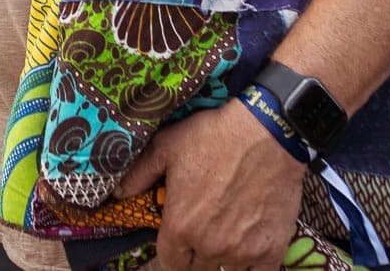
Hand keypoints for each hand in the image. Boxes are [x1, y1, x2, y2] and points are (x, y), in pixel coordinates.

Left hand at [117, 103, 303, 270]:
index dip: (171, 254)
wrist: (267, 132)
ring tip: (226, 238)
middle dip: (195, 256)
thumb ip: (139, 174)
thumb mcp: (167, 147)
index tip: (177, 244)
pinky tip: (250, 251)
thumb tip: (118, 193)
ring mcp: (242, 251)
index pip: (169, 263)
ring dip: (223, 260)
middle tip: (201, 236)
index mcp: (180, 226)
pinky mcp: (271, 249)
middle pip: (196, 270)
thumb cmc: (213, 136)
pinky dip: (253, 267)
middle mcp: (209, 245)